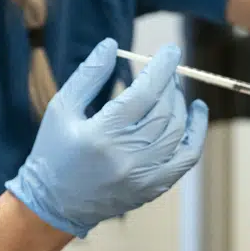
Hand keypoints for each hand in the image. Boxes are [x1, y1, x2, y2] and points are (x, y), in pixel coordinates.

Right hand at [6, 40, 207, 236]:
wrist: (53, 204)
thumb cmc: (54, 151)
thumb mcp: (62, 108)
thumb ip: (88, 75)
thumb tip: (112, 45)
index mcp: (101, 135)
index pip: (144, 94)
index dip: (161, 69)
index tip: (171, 51)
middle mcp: (126, 157)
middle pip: (164, 112)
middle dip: (170, 85)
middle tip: (167, 71)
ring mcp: (142, 177)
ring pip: (177, 133)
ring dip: (181, 105)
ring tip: (174, 90)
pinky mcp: (152, 189)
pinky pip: (186, 159)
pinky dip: (196, 134)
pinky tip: (196, 114)